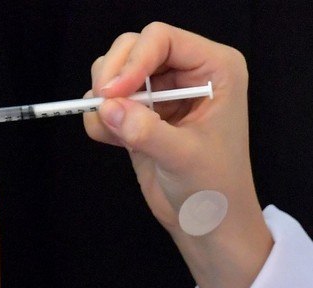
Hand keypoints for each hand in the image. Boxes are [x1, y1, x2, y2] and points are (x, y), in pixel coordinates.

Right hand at [83, 23, 272, 287]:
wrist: (206, 222)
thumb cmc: (214, 190)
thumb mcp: (184, 158)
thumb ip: (146, 131)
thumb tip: (107, 108)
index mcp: (214, 69)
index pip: (162, 40)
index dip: (133, 60)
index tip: (112, 93)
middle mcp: (187, 74)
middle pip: (132, 48)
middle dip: (112, 77)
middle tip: (103, 108)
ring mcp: (160, 95)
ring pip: (113, 73)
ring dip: (102, 100)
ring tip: (113, 132)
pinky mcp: (139, 116)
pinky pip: (105, 103)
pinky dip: (99, 119)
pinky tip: (111, 141)